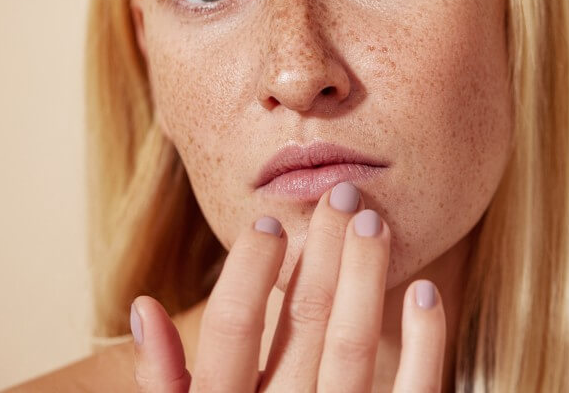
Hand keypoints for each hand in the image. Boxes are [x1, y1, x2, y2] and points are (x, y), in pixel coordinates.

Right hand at [129, 183, 446, 391]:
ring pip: (353, 347)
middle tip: (339, 195)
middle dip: (322, 252)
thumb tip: (144, 307)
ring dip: (365, 278)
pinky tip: (424, 290)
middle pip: (301, 324)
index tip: (270, 219)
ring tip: (373, 221)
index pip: (231, 330)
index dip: (248, 269)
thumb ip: (164, 384)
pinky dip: (425, 343)